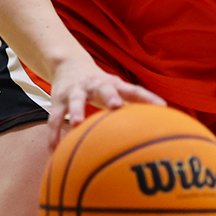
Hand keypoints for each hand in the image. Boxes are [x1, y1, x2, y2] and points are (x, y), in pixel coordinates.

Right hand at [45, 58, 163, 146]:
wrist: (68, 63)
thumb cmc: (101, 85)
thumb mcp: (116, 90)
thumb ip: (132, 106)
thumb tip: (157, 127)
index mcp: (113, 84)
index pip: (133, 89)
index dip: (147, 97)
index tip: (161, 106)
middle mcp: (95, 84)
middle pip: (104, 88)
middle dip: (110, 96)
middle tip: (116, 106)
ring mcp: (76, 90)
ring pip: (75, 100)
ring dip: (76, 110)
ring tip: (76, 123)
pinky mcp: (59, 99)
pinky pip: (55, 117)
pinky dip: (54, 134)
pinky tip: (54, 151)